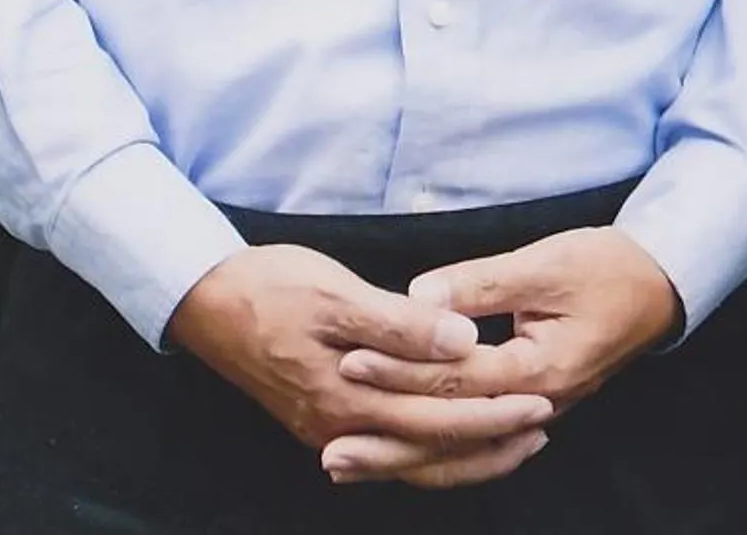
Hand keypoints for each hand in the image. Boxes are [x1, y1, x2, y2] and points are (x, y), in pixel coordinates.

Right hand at [163, 244, 553, 488]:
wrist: (202, 299)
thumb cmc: (270, 286)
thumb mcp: (337, 293)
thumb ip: (401, 324)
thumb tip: (463, 341)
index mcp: (348, 397)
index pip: (438, 415)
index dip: (492, 410)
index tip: (540, 399)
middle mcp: (340, 426)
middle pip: (430, 448)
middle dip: (490, 439)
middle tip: (544, 425)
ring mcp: (328, 428)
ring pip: (409, 459)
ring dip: (463, 453)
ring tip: (513, 440)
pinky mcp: (321, 418)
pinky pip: (388, 450)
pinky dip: (427, 450)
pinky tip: (448, 441)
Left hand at [327, 226, 683, 477]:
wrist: (658, 286)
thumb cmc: (606, 267)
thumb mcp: (546, 263)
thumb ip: (482, 282)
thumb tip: (422, 295)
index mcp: (538, 370)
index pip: (455, 378)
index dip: (401, 370)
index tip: (350, 361)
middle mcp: (536, 405)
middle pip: (452, 430)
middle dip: (390, 437)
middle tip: (331, 447)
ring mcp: (536, 412)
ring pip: (461, 446)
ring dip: (404, 456)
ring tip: (347, 463)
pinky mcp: (531, 407)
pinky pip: (476, 440)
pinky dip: (436, 449)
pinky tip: (400, 453)